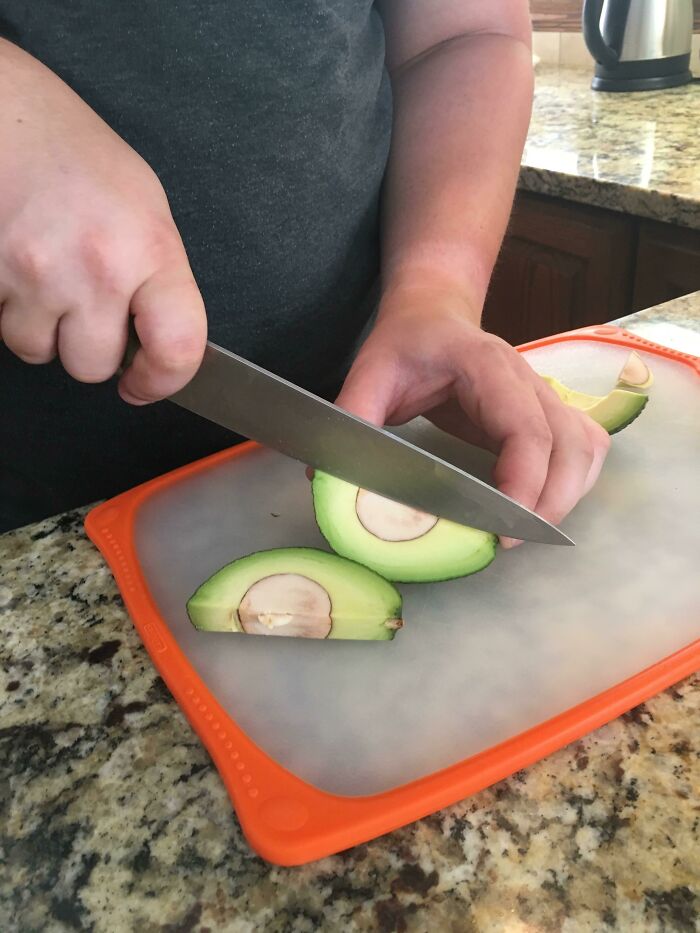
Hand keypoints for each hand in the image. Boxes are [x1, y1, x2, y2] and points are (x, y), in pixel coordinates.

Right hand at [0, 39, 205, 402]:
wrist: (4, 111)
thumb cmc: (75, 155)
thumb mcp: (144, 208)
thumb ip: (156, 280)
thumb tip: (157, 342)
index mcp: (150, 249)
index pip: (177, 348)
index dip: (163, 380)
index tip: (146, 382)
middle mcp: (96, 267)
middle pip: (91, 366)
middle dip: (85, 346)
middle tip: (81, 303)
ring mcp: (35, 273)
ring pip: (38, 351)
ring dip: (40, 327)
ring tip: (44, 273)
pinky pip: (0, 325)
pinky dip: (7, 306)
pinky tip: (16, 264)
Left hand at [336, 281, 609, 543]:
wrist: (433, 313)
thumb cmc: (405, 343)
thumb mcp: (369, 373)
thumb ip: (353, 417)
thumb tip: (325, 479)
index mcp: (487, 366)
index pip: (527, 430)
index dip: (524, 483)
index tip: (502, 529)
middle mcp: (527, 378)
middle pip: (568, 445)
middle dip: (549, 502)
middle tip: (508, 543)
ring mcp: (543, 394)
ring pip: (584, 448)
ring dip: (568, 494)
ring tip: (526, 531)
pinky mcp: (547, 411)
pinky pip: (583, 447)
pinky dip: (574, 482)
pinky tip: (544, 505)